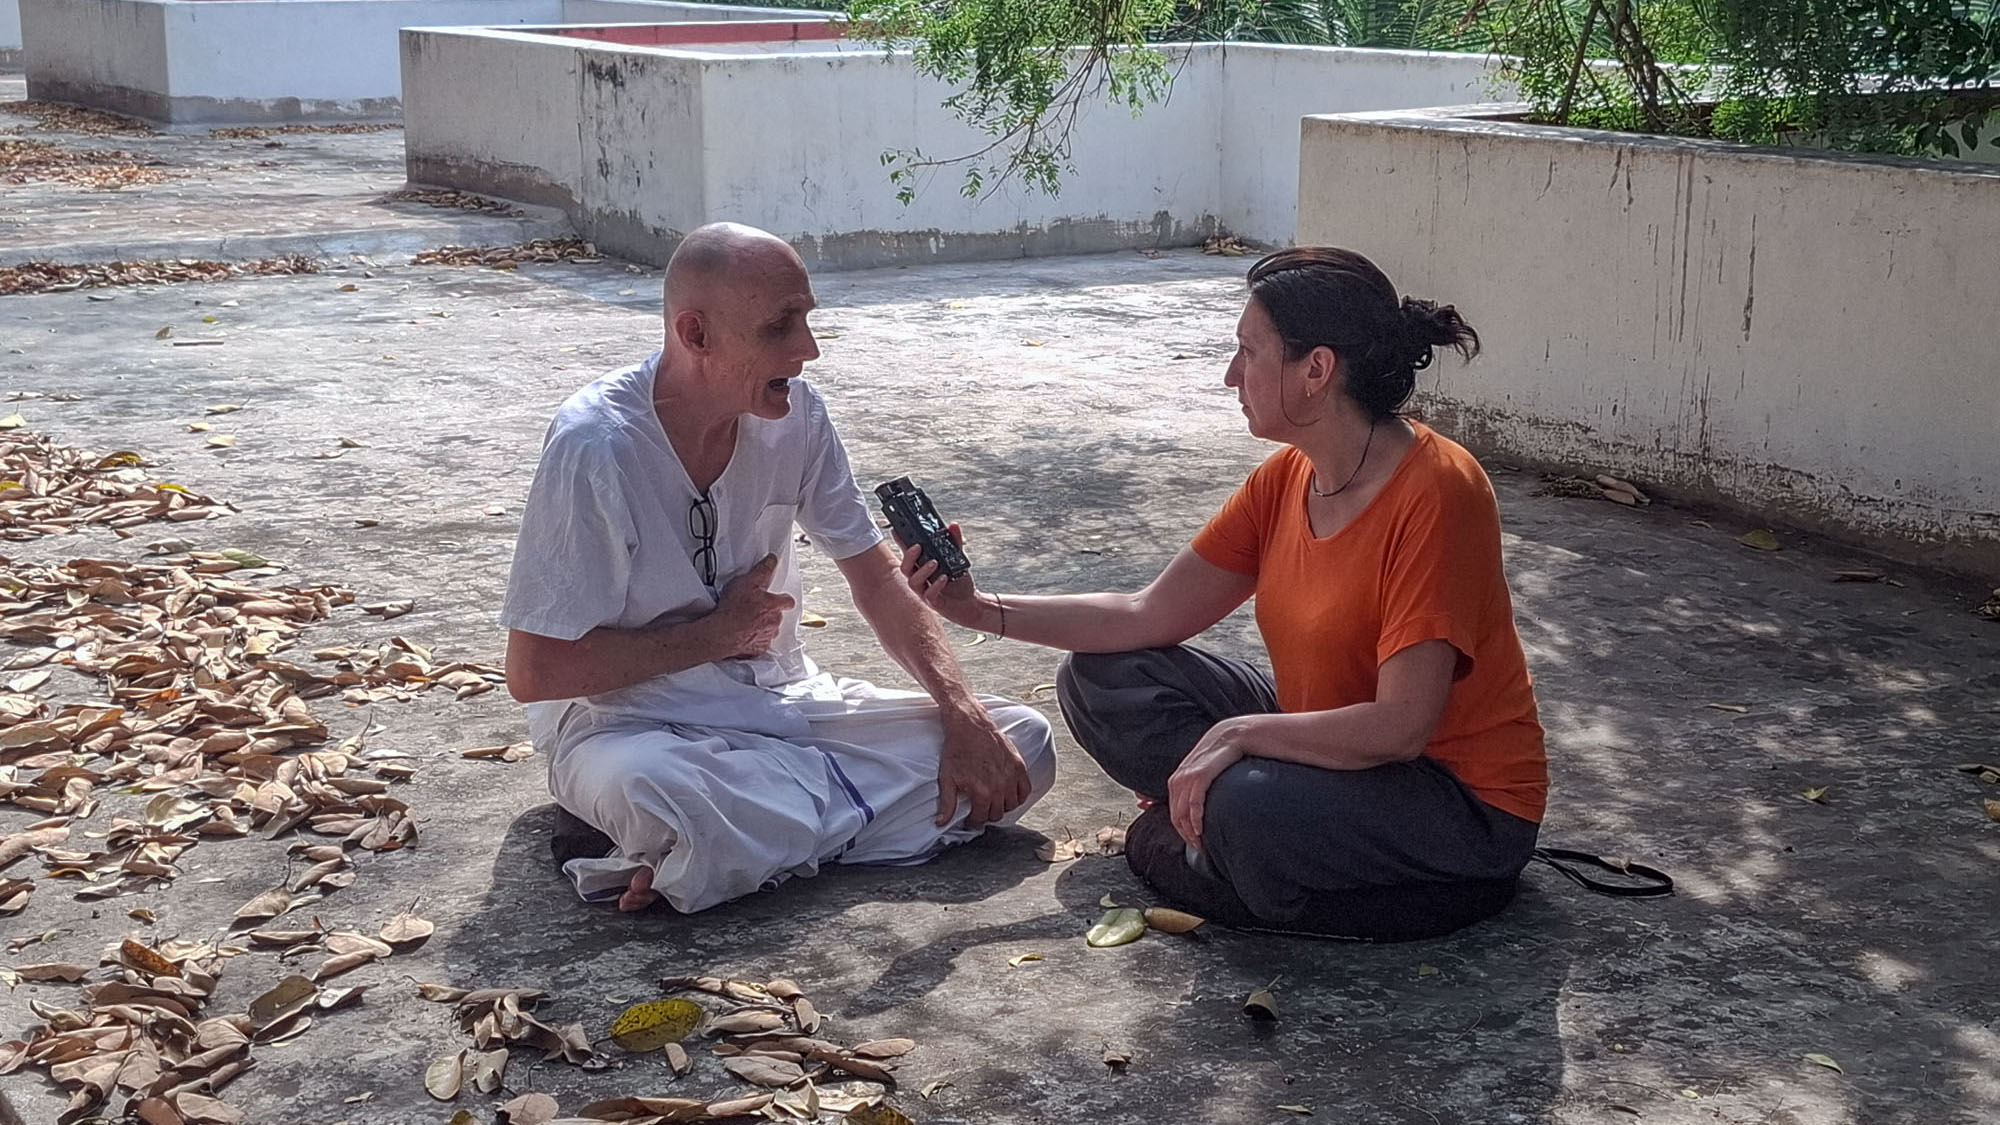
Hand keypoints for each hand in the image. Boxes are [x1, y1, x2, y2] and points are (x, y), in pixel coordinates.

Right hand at [706, 554, 793, 659]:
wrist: (721, 633)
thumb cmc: (734, 608)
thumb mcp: (748, 581)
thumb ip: (763, 570)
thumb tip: (772, 561)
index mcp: (774, 606)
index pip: (788, 601)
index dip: (783, 598)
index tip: (778, 597)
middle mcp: (774, 622)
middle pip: (778, 615)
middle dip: (769, 612)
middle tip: (754, 608)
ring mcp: (767, 637)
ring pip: (770, 630)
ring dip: (762, 626)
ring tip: (747, 621)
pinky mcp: (758, 649)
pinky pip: (760, 643)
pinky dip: (754, 639)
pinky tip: (743, 633)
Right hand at [899, 524, 989, 630]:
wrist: (970, 603)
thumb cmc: (959, 583)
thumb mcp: (957, 559)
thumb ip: (954, 542)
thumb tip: (953, 525)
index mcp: (922, 567)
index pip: (907, 553)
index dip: (900, 542)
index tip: (896, 530)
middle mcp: (920, 579)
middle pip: (904, 568)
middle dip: (909, 556)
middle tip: (918, 546)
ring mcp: (925, 592)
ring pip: (913, 582)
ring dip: (923, 570)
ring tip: (935, 562)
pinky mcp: (934, 603)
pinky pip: (929, 595)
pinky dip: (936, 585)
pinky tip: (944, 578)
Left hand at [935, 709, 1031, 827]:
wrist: (970, 727)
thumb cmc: (958, 750)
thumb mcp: (947, 779)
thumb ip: (947, 803)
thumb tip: (942, 822)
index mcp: (982, 792)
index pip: (981, 818)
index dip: (973, 820)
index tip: (971, 818)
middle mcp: (999, 787)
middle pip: (997, 814)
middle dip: (987, 814)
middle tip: (981, 809)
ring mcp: (1011, 777)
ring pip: (1012, 805)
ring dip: (1003, 806)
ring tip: (993, 802)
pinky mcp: (1019, 766)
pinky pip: (1025, 790)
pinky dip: (1019, 796)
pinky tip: (1009, 794)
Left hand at [1166, 715, 1261, 848]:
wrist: (1231, 736)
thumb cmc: (1220, 758)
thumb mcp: (1203, 774)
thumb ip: (1197, 789)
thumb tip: (1196, 807)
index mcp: (1176, 782)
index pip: (1173, 813)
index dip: (1181, 831)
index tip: (1193, 843)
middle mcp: (1177, 781)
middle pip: (1176, 817)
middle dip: (1186, 836)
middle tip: (1199, 848)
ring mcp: (1186, 778)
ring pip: (1182, 813)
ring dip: (1190, 832)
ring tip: (1201, 844)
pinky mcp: (1198, 776)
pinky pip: (1193, 804)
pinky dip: (1195, 819)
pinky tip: (1200, 830)